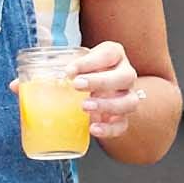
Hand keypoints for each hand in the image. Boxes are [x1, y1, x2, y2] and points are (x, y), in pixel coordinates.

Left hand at [76, 40, 173, 155]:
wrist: (95, 91)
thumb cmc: (85, 72)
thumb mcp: (78, 64)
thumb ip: (69, 67)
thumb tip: (53, 73)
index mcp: (115, 56)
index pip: (110, 53)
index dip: (90, 62)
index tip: (69, 70)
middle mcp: (125, 75)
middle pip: (126, 76)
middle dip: (101, 81)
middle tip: (77, 85)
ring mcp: (127, 97)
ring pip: (129, 102)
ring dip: (107, 105)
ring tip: (85, 106)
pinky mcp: (122, 118)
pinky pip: (122, 125)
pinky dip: (109, 129)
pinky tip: (93, 128)